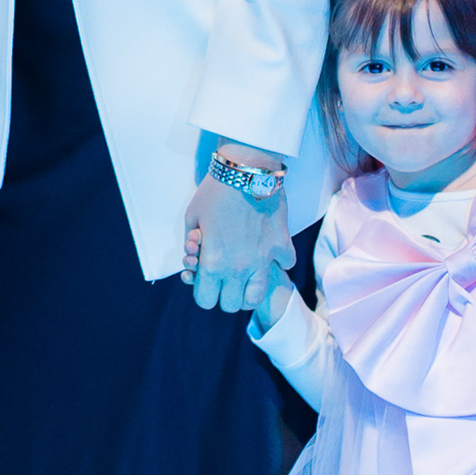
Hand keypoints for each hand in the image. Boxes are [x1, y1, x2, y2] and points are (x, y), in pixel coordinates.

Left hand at [181, 160, 292, 313]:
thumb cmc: (214, 192)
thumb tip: (196, 258)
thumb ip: (193, 244)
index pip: (205, 300)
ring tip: (245, 276)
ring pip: (257, 297)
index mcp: (213, 263)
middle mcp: (238, 268)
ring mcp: (263, 260)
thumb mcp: (191, 217)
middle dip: (223, 294)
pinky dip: (278, 261)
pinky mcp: (282, 246)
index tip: (204, 281)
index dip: (202, 292)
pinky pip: (284, 265)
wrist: (246, 170)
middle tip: (223, 278)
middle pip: (230, 304)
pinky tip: (268, 250)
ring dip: (248, 290)